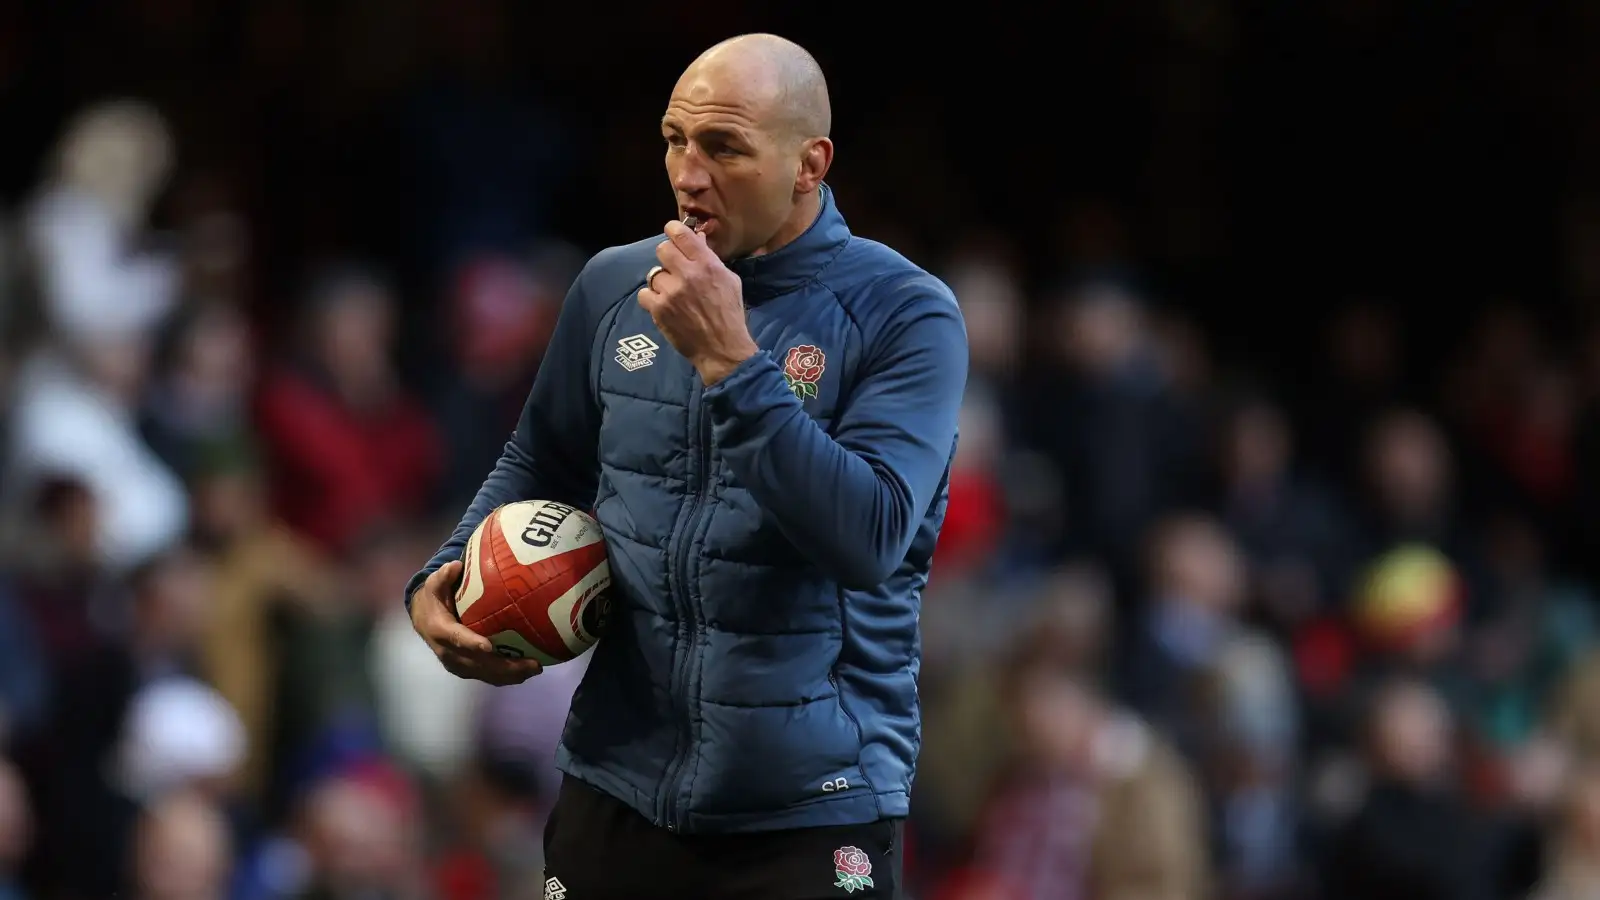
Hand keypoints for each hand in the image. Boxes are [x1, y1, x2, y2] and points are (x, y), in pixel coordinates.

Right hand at [409, 561, 541, 685]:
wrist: (423, 619)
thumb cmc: (434, 598)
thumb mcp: (434, 583)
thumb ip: (444, 576)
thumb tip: (456, 566)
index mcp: (440, 631)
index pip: (456, 639)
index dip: (471, 644)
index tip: (488, 646)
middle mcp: (448, 653)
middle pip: (478, 664)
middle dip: (504, 667)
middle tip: (532, 664)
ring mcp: (458, 664)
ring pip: (485, 674)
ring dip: (511, 675)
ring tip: (535, 668)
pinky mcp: (467, 669)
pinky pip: (488, 676)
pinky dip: (507, 676)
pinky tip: (528, 671)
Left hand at [638, 220, 758, 384]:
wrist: (722, 348)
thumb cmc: (729, 314)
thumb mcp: (730, 281)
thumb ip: (711, 259)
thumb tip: (696, 239)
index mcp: (707, 264)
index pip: (681, 234)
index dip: (673, 230)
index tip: (672, 233)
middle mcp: (688, 274)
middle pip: (662, 249)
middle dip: (667, 257)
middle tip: (674, 268)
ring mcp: (671, 293)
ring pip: (654, 274)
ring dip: (662, 283)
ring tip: (672, 294)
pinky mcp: (659, 310)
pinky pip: (644, 294)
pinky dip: (652, 299)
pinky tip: (663, 305)